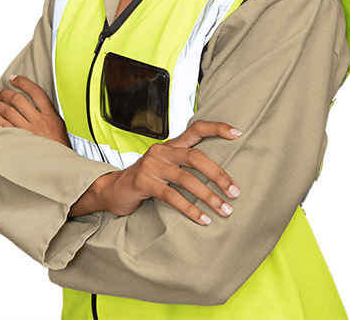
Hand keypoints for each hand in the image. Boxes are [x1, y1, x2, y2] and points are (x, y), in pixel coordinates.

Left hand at [0, 75, 70, 147]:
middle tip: (0, 92)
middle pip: (18, 100)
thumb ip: (49, 114)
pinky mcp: (20, 141)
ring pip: (9, 112)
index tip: (13, 78)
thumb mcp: (61, 126)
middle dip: (6, 93)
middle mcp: (39, 121)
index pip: (36, 92)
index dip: (23, 82)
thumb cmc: (60, 146)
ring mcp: (28, 132)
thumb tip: (36, 102)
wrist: (60, 165)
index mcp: (51, 115)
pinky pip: (4, 126)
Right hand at [97, 120, 241, 224]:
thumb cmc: (145, 180)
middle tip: (236, 192)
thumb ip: (185, 166)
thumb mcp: (165, 167)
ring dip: (209, 196)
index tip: (238, 133)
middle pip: (196, 156)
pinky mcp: (144, 182)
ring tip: (225, 210)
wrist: (112, 190)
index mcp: (171, 145)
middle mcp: (163, 151)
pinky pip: (172, 196)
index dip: (217, 128)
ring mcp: (153, 166)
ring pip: (186, 178)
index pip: (197, 128)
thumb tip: (219, 177)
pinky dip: (190, 209)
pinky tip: (203, 220)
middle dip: (218, 174)